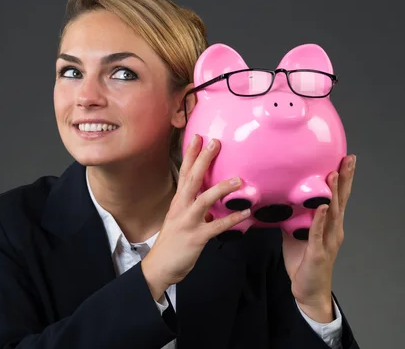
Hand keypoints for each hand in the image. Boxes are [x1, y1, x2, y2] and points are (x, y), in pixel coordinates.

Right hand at [141, 134, 251, 300]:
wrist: (159, 267)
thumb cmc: (172, 243)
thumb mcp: (181, 220)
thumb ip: (196, 210)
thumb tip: (214, 205)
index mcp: (178, 202)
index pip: (184, 173)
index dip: (191, 155)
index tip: (198, 137)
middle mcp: (181, 208)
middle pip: (192, 178)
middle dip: (203, 159)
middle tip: (215, 142)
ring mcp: (188, 222)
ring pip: (204, 199)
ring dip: (221, 188)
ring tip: (239, 180)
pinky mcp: (196, 237)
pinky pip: (216, 226)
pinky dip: (231, 219)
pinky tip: (245, 213)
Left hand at [282, 154, 356, 322]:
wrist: (308, 290)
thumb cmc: (303, 260)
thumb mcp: (297, 232)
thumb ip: (295, 215)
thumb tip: (283, 197)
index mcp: (331, 224)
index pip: (339, 196)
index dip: (343, 178)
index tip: (346, 158)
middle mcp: (334, 229)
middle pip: (341, 200)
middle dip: (345, 179)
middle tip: (349, 158)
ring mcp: (328, 241)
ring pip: (332, 213)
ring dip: (332, 194)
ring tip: (332, 175)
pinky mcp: (318, 253)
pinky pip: (317, 233)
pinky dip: (320, 219)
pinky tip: (321, 207)